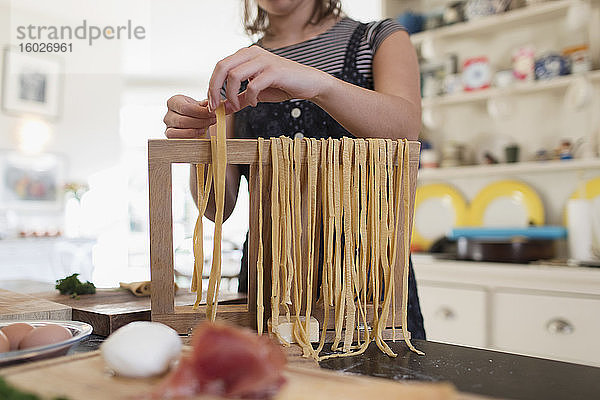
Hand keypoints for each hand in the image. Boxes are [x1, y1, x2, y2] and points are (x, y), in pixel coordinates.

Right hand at [163, 95, 216, 137]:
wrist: (194, 120)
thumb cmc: (196, 112)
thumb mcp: (201, 105)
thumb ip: (206, 104)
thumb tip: (210, 104)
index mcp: (174, 101)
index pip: (186, 108)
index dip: (201, 112)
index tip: (212, 113)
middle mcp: (169, 113)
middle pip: (183, 120)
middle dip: (201, 121)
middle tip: (213, 120)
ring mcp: (168, 125)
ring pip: (181, 129)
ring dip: (197, 129)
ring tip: (207, 126)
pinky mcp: (170, 135)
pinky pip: (178, 138)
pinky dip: (191, 136)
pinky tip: (200, 132)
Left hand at [207, 45, 329, 112]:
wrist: (309, 83)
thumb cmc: (283, 86)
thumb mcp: (257, 93)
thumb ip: (239, 99)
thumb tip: (222, 110)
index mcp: (246, 55)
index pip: (220, 66)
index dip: (212, 85)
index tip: (212, 104)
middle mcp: (252, 53)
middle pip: (222, 67)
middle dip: (215, 89)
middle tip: (216, 107)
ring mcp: (263, 60)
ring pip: (234, 75)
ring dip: (231, 95)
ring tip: (238, 106)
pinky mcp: (274, 71)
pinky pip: (253, 85)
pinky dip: (250, 97)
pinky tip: (255, 103)